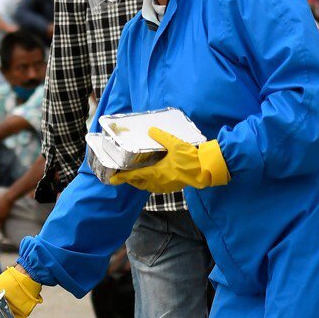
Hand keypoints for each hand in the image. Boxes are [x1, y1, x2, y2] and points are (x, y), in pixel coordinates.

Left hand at [108, 128, 229, 193]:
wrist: (206, 170)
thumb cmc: (190, 158)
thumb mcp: (175, 143)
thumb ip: (161, 136)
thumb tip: (151, 130)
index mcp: (156, 173)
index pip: (134, 176)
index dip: (122, 177)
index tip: (113, 179)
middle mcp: (158, 182)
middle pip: (139, 183)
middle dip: (130, 180)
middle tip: (124, 175)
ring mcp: (165, 186)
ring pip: (147, 187)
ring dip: (140, 182)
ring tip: (136, 175)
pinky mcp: (172, 187)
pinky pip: (156, 187)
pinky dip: (150, 183)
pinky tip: (153, 176)